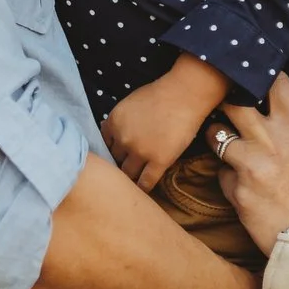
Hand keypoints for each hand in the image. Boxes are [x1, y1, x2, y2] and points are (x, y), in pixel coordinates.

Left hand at [99, 54, 230, 191]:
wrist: (184, 94)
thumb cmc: (159, 94)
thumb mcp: (128, 103)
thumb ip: (117, 120)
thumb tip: (107, 131)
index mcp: (113, 123)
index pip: (104, 145)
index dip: (110, 152)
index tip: (114, 158)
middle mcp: (123, 139)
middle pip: (115, 161)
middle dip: (118, 166)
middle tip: (122, 172)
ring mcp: (140, 152)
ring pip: (127, 174)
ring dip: (129, 180)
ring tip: (130, 187)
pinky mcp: (158, 161)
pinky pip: (146, 182)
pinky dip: (142, 188)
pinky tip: (141, 193)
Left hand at [212, 76, 288, 256]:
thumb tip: (282, 99)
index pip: (272, 82)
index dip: (261, 76)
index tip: (253, 78)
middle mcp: (269, 140)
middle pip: (232, 101)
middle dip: (225, 102)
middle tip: (226, 108)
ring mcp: (249, 165)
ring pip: (214, 135)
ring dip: (217, 139)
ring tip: (226, 146)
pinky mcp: (236, 191)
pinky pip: (221, 174)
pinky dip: (228, 178)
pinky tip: (243, 186)